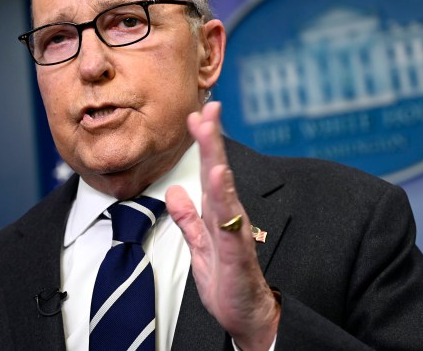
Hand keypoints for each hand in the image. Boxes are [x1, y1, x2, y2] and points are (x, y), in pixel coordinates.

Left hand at [166, 101, 279, 349]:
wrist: (247, 316)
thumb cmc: (227, 282)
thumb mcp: (200, 246)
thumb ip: (188, 219)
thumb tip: (175, 192)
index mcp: (218, 213)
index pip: (209, 171)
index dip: (203, 143)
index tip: (196, 113)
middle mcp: (229, 216)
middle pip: (218, 170)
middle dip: (212, 137)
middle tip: (208, 106)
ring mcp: (234, 231)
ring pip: (224, 188)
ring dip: (216, 158)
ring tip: (210, 131)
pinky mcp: (236, 251)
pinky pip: (229, 220)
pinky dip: (224, 196)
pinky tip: (219, 176)